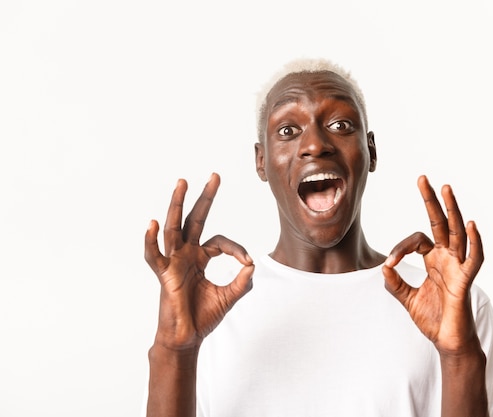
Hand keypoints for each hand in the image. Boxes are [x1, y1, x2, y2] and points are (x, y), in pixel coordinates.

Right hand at [144, 173, 253, 350]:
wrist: (187, 339)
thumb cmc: (204, 317)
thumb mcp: (230, 297)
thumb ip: (242, 282)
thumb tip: (251, 265)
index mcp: (200, 257)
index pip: (220, 241)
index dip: (236, 249)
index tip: (247, 263)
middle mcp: (186, 254)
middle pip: (195, 219)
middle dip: (205, 197)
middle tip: (215, 176)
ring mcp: (174, 262)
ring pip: (174, 227)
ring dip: (177, 204)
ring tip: (183, 182)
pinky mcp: (164, 274)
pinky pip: (154, 255)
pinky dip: (151, 241)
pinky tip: (153, 224)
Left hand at [382, 175, 483, 354]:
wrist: (447, 342)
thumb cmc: (433, 319)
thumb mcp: (407, 299)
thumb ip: (395, 284)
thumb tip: (383, 269)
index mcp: (433, 259)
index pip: (417, 239)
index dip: (401, 247)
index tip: (390, 264)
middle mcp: (447, 258)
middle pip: (440, 223)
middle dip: (431, 201)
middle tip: (422, 179)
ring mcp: (458, 267)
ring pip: (457, 233)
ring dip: (452, 210)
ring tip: (446, 189)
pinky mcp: (465, 281)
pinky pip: (474, 258)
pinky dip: (474, 242)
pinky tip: (469, 224)